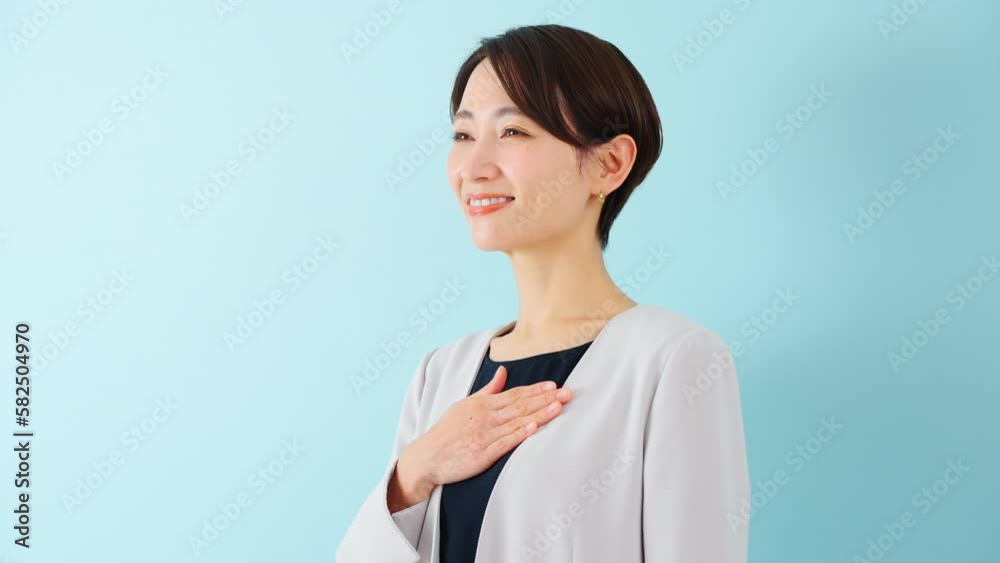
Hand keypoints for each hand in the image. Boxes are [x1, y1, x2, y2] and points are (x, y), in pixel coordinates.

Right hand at [388, 365, 571, 510]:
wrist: (427, 456)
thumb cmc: (447, 431)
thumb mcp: (465, 404)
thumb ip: (488, 390)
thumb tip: (503, 371)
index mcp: (482, 404)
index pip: (515, 394)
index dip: (536, 389)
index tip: (555, 385)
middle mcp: (485, 417)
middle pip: (521, 405)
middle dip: (546, 398)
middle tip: (567, 393)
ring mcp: (484, 435)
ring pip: (517, 422)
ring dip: (539, 413)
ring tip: (558, 406)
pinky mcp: (483, 454)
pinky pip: (505, 442)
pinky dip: (520, 434)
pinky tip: (534, 427)